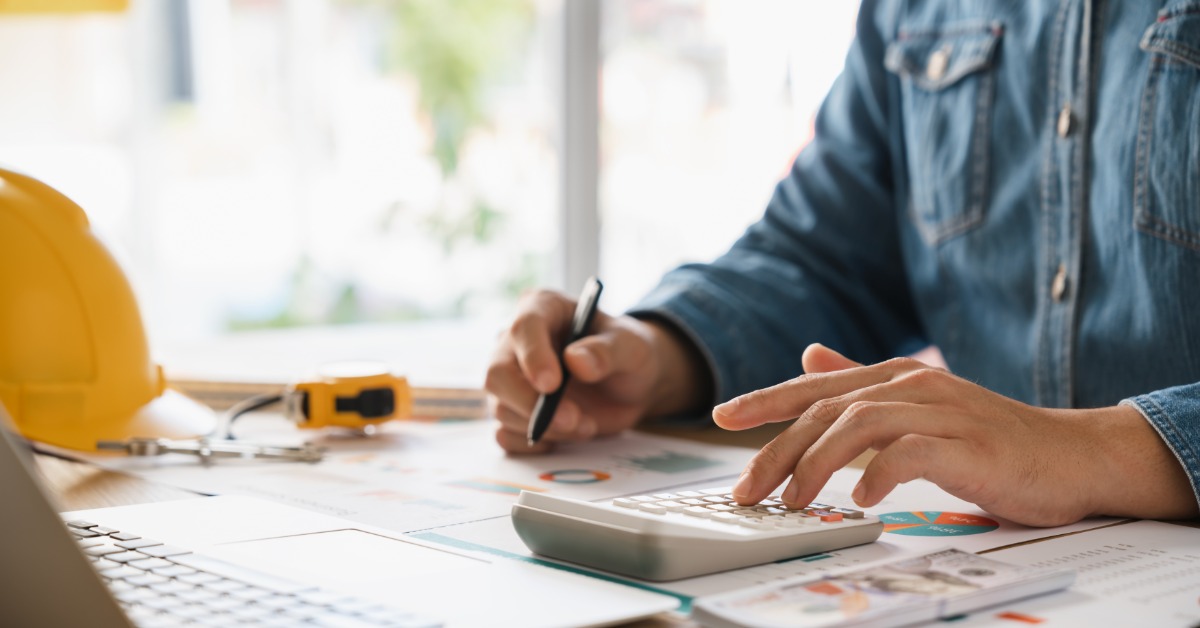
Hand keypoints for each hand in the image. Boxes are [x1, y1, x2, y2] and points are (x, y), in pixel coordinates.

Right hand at [485, 289, 707, 453]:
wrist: (630, 385)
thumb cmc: (628, 354)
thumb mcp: (632, 346)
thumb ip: (608, 351)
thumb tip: (576, 361)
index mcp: (542, 309)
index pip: (524, 328)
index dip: (533, 356)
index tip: (552, 385)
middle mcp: (517, 343)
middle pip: (498, 374)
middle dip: (531, 403)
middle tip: (573, 419)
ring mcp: (511, 379)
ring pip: (502, 409)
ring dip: (546, 427)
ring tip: (587, 425)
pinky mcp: (513, 411)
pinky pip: (504, 435)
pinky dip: (534, 444)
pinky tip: (566, 435)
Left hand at [714, 344, 1197, 525]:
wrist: (1070, 454)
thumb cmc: (987, 437)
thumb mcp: (918, 405)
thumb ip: (862, 382)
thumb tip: (810, 354)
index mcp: (894, 376)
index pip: (816, 385)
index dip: (765, 399)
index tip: (722, 416)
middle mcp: (911, 384)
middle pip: (825, 409)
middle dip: (777, 448)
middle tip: (747, 489)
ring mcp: (940, 410)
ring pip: (857, 424)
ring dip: (816, 464)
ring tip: (792, 501)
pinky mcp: (967, 444)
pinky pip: (911, 452)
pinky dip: (879, 473)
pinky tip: (862, 500)